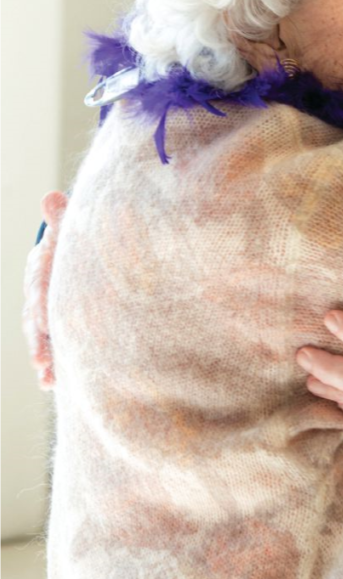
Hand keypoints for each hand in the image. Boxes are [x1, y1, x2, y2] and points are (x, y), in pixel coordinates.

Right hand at [23, 191, 67, 389]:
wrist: (72, 250)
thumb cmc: (73, 236)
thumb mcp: (69, 226)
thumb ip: (62, 217)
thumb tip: (52, 196)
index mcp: (39, 269)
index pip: (37, 287)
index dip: (39, 305)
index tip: (44, 322)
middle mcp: (36, 292)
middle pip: (33, 318)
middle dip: (38, 339)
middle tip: (43, 358)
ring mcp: (42, 311)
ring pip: (38, 336)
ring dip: (42, 356)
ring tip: (47, 377)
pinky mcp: (52, 325)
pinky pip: (48, 344)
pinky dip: (50, 363)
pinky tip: (51, 382)